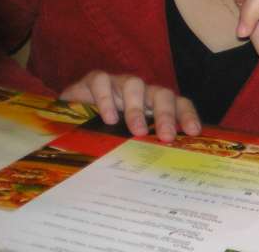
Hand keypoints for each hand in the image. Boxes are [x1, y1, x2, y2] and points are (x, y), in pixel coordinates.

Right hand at [59, 71, 200, 142]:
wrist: (65, 115)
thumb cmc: (101, 131)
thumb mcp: (123, 140)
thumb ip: (141, 148)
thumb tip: (158, 177)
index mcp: (153, 105)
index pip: (178, 103)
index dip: (187, 115)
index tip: (193, 132)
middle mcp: (140, 92)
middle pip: (162, 94)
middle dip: (166, 115)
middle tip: (166, 137)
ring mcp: (118, 83)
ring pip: (135, 84)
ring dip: (137, 108)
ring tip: (137, 131)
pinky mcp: (94, 81)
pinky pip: (102, 81)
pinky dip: (106, 98)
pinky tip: (108, 118)